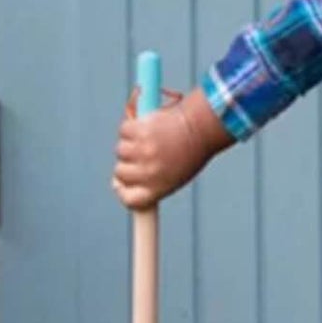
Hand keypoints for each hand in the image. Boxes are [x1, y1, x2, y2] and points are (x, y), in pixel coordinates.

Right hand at [112, 86, 231, 209]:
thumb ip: (152, 180)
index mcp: (159, 188)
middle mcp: (148, 173)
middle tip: (145, 150)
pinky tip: (151, 123)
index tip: (122, 183)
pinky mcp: (138, 132)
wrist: (205, 125)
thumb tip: (116, 182)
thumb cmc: (194, 148)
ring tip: (153, 136)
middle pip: (120, 172)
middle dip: (128, 162)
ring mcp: (142, 152)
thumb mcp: (176, 174)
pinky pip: (124, 130)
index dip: (123, 190)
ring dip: (130, 141)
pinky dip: (133, 125)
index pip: (129, 199)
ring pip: (120, 150)